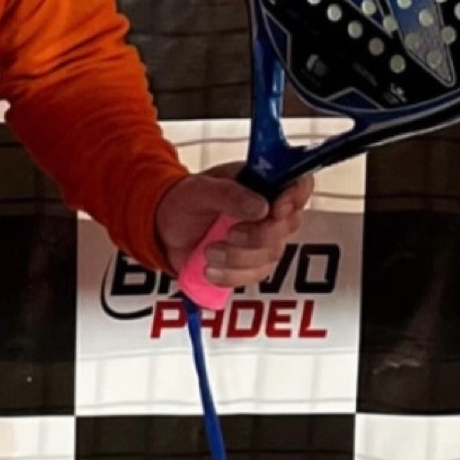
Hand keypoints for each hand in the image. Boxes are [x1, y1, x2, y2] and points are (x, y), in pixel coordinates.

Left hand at [153, 163, 315, 289]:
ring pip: (270, 256)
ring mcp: (262, 240)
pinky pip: (254, 276)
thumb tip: (261, 206)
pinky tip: (210, 269)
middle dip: (256, 236)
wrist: (162, 230)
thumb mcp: (199, 190)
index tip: (276, 208)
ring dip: (237, 258)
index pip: (298, 185)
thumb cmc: (182, 201)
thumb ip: (229, 194)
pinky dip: (230, 276)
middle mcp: (268, 212)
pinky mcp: (251, 265)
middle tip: (228, 234)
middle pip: (287, 227)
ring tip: (208, 251)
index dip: (295, 197)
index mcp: (260, 183)